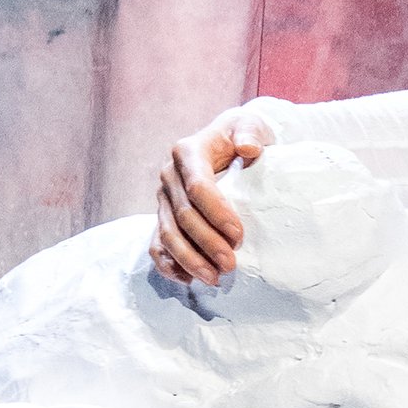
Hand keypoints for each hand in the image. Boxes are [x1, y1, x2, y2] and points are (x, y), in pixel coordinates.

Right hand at [149, 110, 274, 285]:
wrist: (228, 142)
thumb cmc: (241, 135)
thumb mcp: (249, 126)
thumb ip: (250, 133)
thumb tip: (248, 148)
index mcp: (188, 152)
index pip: (198, 187)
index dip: (217, 214)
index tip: (239, 235)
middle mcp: (169, 176)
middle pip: (183, 216)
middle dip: (206, 243)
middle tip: (231, 264)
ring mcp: (164, 199)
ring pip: (168, 235)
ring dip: (189, 260)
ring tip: (215, 278)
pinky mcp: (163, 217)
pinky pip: (158, 245)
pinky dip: (170, 265)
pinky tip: (189, 280)